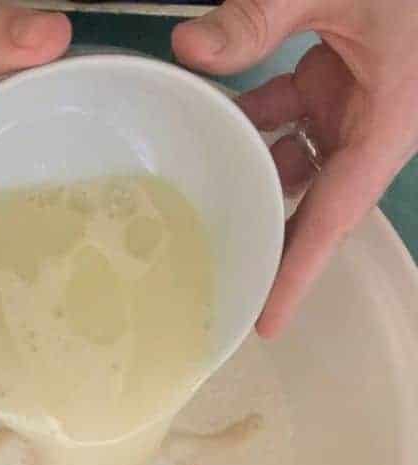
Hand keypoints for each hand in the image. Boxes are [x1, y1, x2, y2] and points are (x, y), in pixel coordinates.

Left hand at [173, 0, 417, 336]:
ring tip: (195, 210)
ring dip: (248, 177)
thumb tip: (188, 49)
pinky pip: (285, 116)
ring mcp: (353, 101)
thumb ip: (262, 17)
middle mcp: (373, 121)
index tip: (267, 321)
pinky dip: (248, 124)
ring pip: (295, 161)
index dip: (300, 270)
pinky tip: (205, 128)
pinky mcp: (335, 77)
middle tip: (217, 282)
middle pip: (315, 202)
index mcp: (390, 119)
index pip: (337, 213)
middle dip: (269, 241)